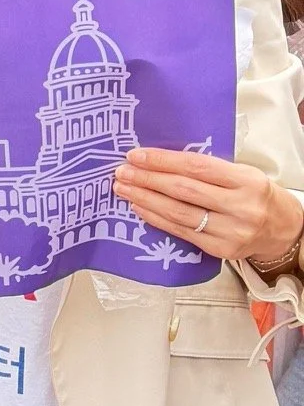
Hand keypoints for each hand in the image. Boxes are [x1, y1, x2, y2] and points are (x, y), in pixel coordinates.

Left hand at [113, 149, 303, 272]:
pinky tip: (140, 207)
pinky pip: (181, 232)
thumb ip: (208, 169)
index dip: (163, 161)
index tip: (136, 155)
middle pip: (184, 190)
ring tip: (124, 188)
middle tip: (122, 172)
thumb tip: (160, 160)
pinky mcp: (221, 250)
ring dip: (146, 199)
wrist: (283, 230)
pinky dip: (156, 219)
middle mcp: (241, 207)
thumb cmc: (256, 196)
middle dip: (148, 179)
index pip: (197, 167)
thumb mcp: (242, 174)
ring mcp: (231, 231)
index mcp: (246, 180)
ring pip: (179, 213)